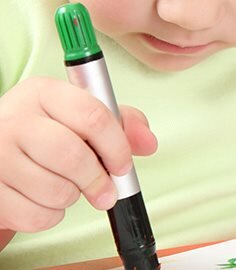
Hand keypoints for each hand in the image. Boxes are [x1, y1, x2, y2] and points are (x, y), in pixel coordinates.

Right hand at [0, 77, 156, 233]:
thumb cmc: (45, 132)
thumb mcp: (80, 115)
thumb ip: (121, 123)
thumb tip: (148, 143)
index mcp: (43, 93)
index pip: (92, 116)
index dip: (117, 147)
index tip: (123, 165)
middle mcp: (14, 119)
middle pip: (72, 156)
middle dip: (98, 180)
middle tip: (106, 191)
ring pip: (55, 190)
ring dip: (72, 197)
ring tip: (67, 187)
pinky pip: (35, 216)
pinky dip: (50, 215)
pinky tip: (44, 199)